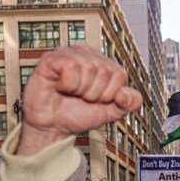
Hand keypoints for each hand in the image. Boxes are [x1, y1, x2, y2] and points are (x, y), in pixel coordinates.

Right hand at [17, 46, 144, 155]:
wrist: (53, 126)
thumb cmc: (77, 114)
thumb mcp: (110, 112)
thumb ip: (128, 104)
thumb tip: (128, 94)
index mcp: (103, 64)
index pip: (119, 74)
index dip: (108, 94)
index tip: (95, 100)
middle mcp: (87, 55)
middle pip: (104, 71)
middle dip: (94, 93)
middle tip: (80, 98)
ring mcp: (68, 54)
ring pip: (88, 68)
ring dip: (79, 90)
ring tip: (70, 92)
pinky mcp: (51, 59)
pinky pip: (69, 67)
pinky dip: (66, 85)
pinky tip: (59, 86)